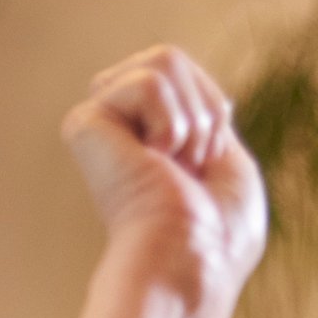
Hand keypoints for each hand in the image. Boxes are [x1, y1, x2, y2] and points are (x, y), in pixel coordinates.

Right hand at [63, 46, 266, 317]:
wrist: (192, 259)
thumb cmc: (220, 233)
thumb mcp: (231, 161)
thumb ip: (201, 110)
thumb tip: (170, 65)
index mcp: (153, 137)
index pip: (188, 75)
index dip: (215, 110)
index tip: (209, 165)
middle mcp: (122, 126)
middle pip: (172, 58)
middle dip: (206, 110)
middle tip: (193, 167)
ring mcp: (101, 121)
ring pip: (164, 58)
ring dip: (193, 119)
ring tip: (175, 165)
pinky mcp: (85, 122)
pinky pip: (150, 80)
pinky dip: (173, 122)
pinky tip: (155, 161)